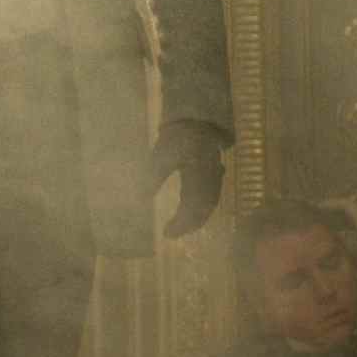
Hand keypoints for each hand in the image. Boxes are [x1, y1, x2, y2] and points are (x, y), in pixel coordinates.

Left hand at [152, 120, 226, 237]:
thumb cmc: (176, 138)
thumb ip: (152, 176)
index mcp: (198, 173)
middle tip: (171, 234)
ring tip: (180, 229)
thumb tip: (140, 198)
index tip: (166, 232)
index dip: (180, 222)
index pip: (191, 205)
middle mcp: (211, 178)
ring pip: (210, 205)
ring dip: (196, 220)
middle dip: (188, 225)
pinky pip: (212, 199)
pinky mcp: (215, 177)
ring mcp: (216, 177)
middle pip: (204, 209)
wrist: (196, 122)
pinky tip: (189, 216)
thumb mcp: (161, 155)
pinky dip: (201, 211)